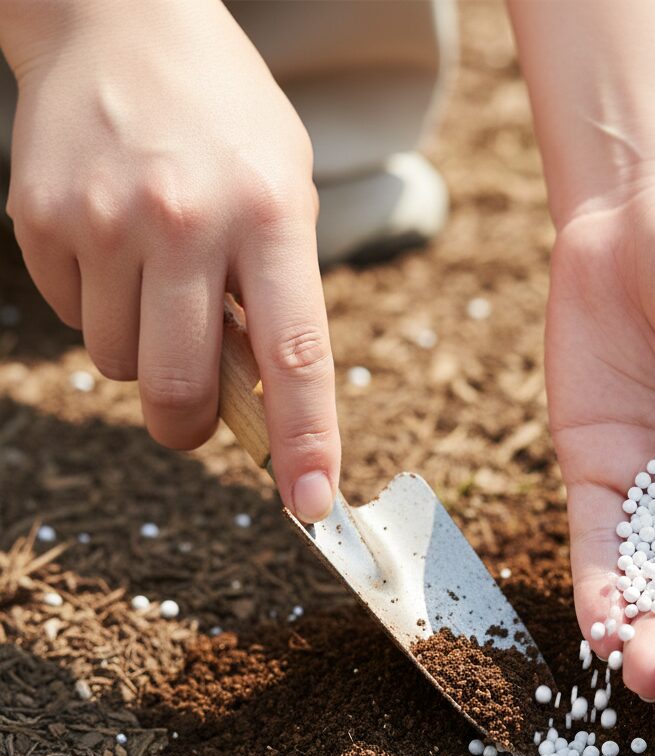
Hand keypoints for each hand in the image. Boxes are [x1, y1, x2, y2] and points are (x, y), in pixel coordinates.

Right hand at [2, 1, 338, 521]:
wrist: (120, 21)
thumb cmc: (226, 127)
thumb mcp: (284, 196)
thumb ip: (278, 297)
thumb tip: (258, 402)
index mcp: (270, 216)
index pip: (296, 355)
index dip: (305, 440)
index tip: (312, 505)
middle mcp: (185, 220)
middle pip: (180, 387)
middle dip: (189, 424)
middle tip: (196, 417)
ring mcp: (103, 218)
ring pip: (120, 363)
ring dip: (145, 353)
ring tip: (160, 283)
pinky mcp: (38, 218)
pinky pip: (75, 319)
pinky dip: (101, 309)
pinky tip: (116, 249)